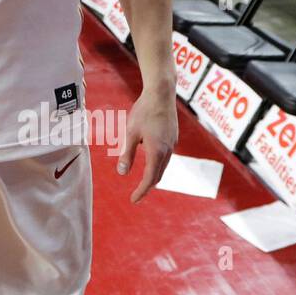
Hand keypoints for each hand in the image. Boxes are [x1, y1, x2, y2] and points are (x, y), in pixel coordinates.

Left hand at [117, 88, 177, 202]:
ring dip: (153, 175)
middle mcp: (168, 150)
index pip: (149, 178)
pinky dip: (158, 164)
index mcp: (156, 151)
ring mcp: (173, 144)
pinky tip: (150, 161)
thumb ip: (127, 153)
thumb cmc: (143, 111)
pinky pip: (166, 156)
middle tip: (136, 196)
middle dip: (147, 186)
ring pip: (164, 166)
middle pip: (158, 175)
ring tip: (143, 182)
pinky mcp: (173, 138)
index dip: (141, 191)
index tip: (134, 200)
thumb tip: (122, 173)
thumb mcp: (130, 133)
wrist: (161, 94)